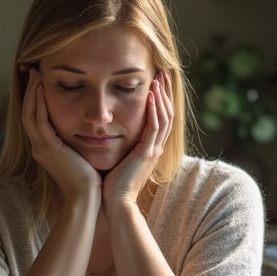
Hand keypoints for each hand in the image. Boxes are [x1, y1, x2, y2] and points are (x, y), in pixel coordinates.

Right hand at [21, 68, 101, 201]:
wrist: (86, 197)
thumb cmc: (87, 179)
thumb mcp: (78, 155)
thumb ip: (74, 141)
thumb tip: (83, 128)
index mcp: (44, 148)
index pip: (33, 118)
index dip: (34, 99)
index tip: (38, 81)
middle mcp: (38, 147)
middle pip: (27, 113)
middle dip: (29, 91)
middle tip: (32, 71)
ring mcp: (41, 148)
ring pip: (29, 114)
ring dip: (32, 93)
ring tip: (35, 75)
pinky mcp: (49, 148)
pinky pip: (40, 121)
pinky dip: (39, 104)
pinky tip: (42, 90)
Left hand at [102, 72, 173, 208]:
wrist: (114, 203)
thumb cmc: (112, 184)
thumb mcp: (119, 159)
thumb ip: (120, 145)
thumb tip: (109, 132)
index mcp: (150, 148)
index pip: (161, 117)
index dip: (161, 99)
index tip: (157, 81)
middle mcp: (156, 147)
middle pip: (168, 113)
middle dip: (166, 92)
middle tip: (164, 72)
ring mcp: (153, 150)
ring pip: (165, 117)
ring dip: (162, 96)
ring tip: (158, 78)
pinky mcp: (147, 153)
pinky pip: (155, 127)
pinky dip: (155, 110)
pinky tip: (151, 95)